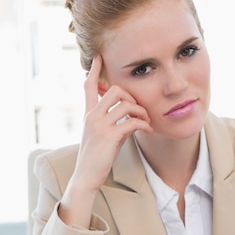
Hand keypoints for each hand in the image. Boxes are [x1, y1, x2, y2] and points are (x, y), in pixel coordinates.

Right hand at [75, 53, 152, 192]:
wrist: (86, 177)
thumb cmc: (97, 159)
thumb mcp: (104, 137)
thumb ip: (114, 123)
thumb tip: (131, 118)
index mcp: (89, 114)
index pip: (88, 86)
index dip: (94, 70)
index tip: (99, 57)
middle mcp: (92, 116)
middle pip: (115, 90)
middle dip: (132, 97)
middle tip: (140, 110)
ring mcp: (100, 125)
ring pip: (125, 103)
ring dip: (141, 111)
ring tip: (147, 122)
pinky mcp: (109, 136)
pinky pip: (132, 121)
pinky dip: (144, 124)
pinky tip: (148, 130)